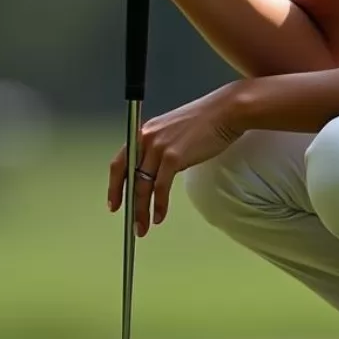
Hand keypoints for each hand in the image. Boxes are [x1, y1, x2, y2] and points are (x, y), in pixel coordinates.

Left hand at [107, 85, 242, 235]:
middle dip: (130, 205)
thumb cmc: (206, 120)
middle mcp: (146, 139)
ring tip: (144, 226)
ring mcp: (159, 148)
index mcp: (145, 133)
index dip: (114, 186)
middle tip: (132, 223)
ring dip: (142, 211)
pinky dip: (160, 205)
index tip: (115, 203)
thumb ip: (162, 149)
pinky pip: (160, 187)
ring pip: (142, 186)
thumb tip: (159, 171)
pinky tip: (160, 215)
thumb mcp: (173, 132)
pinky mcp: (173, 157)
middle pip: (129, 179)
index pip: (119, 163)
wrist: (224, 112)